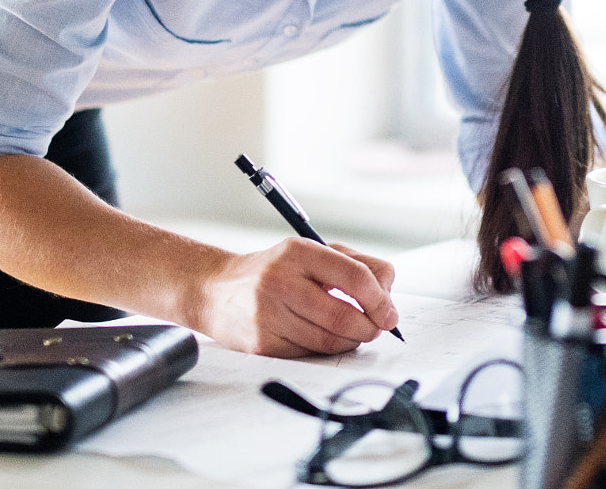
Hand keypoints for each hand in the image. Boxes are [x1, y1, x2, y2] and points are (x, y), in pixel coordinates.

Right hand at [197, 239, 398, 356]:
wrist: (216, 291)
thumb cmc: (274, 271)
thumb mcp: (312, 254)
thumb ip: (356, 265)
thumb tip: (388, 293)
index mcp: (299, 252)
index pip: (354, 276)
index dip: (380, 300)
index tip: (389, 314)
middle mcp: (280, 280)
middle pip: (343, 315)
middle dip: (369, 328)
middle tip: (376, 329)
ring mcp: (267, 313)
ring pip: (328, 340)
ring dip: (350, 342)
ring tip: (352, 334)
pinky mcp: (260, 343)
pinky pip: (308, 355)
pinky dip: (324, 351)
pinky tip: (323, 340)